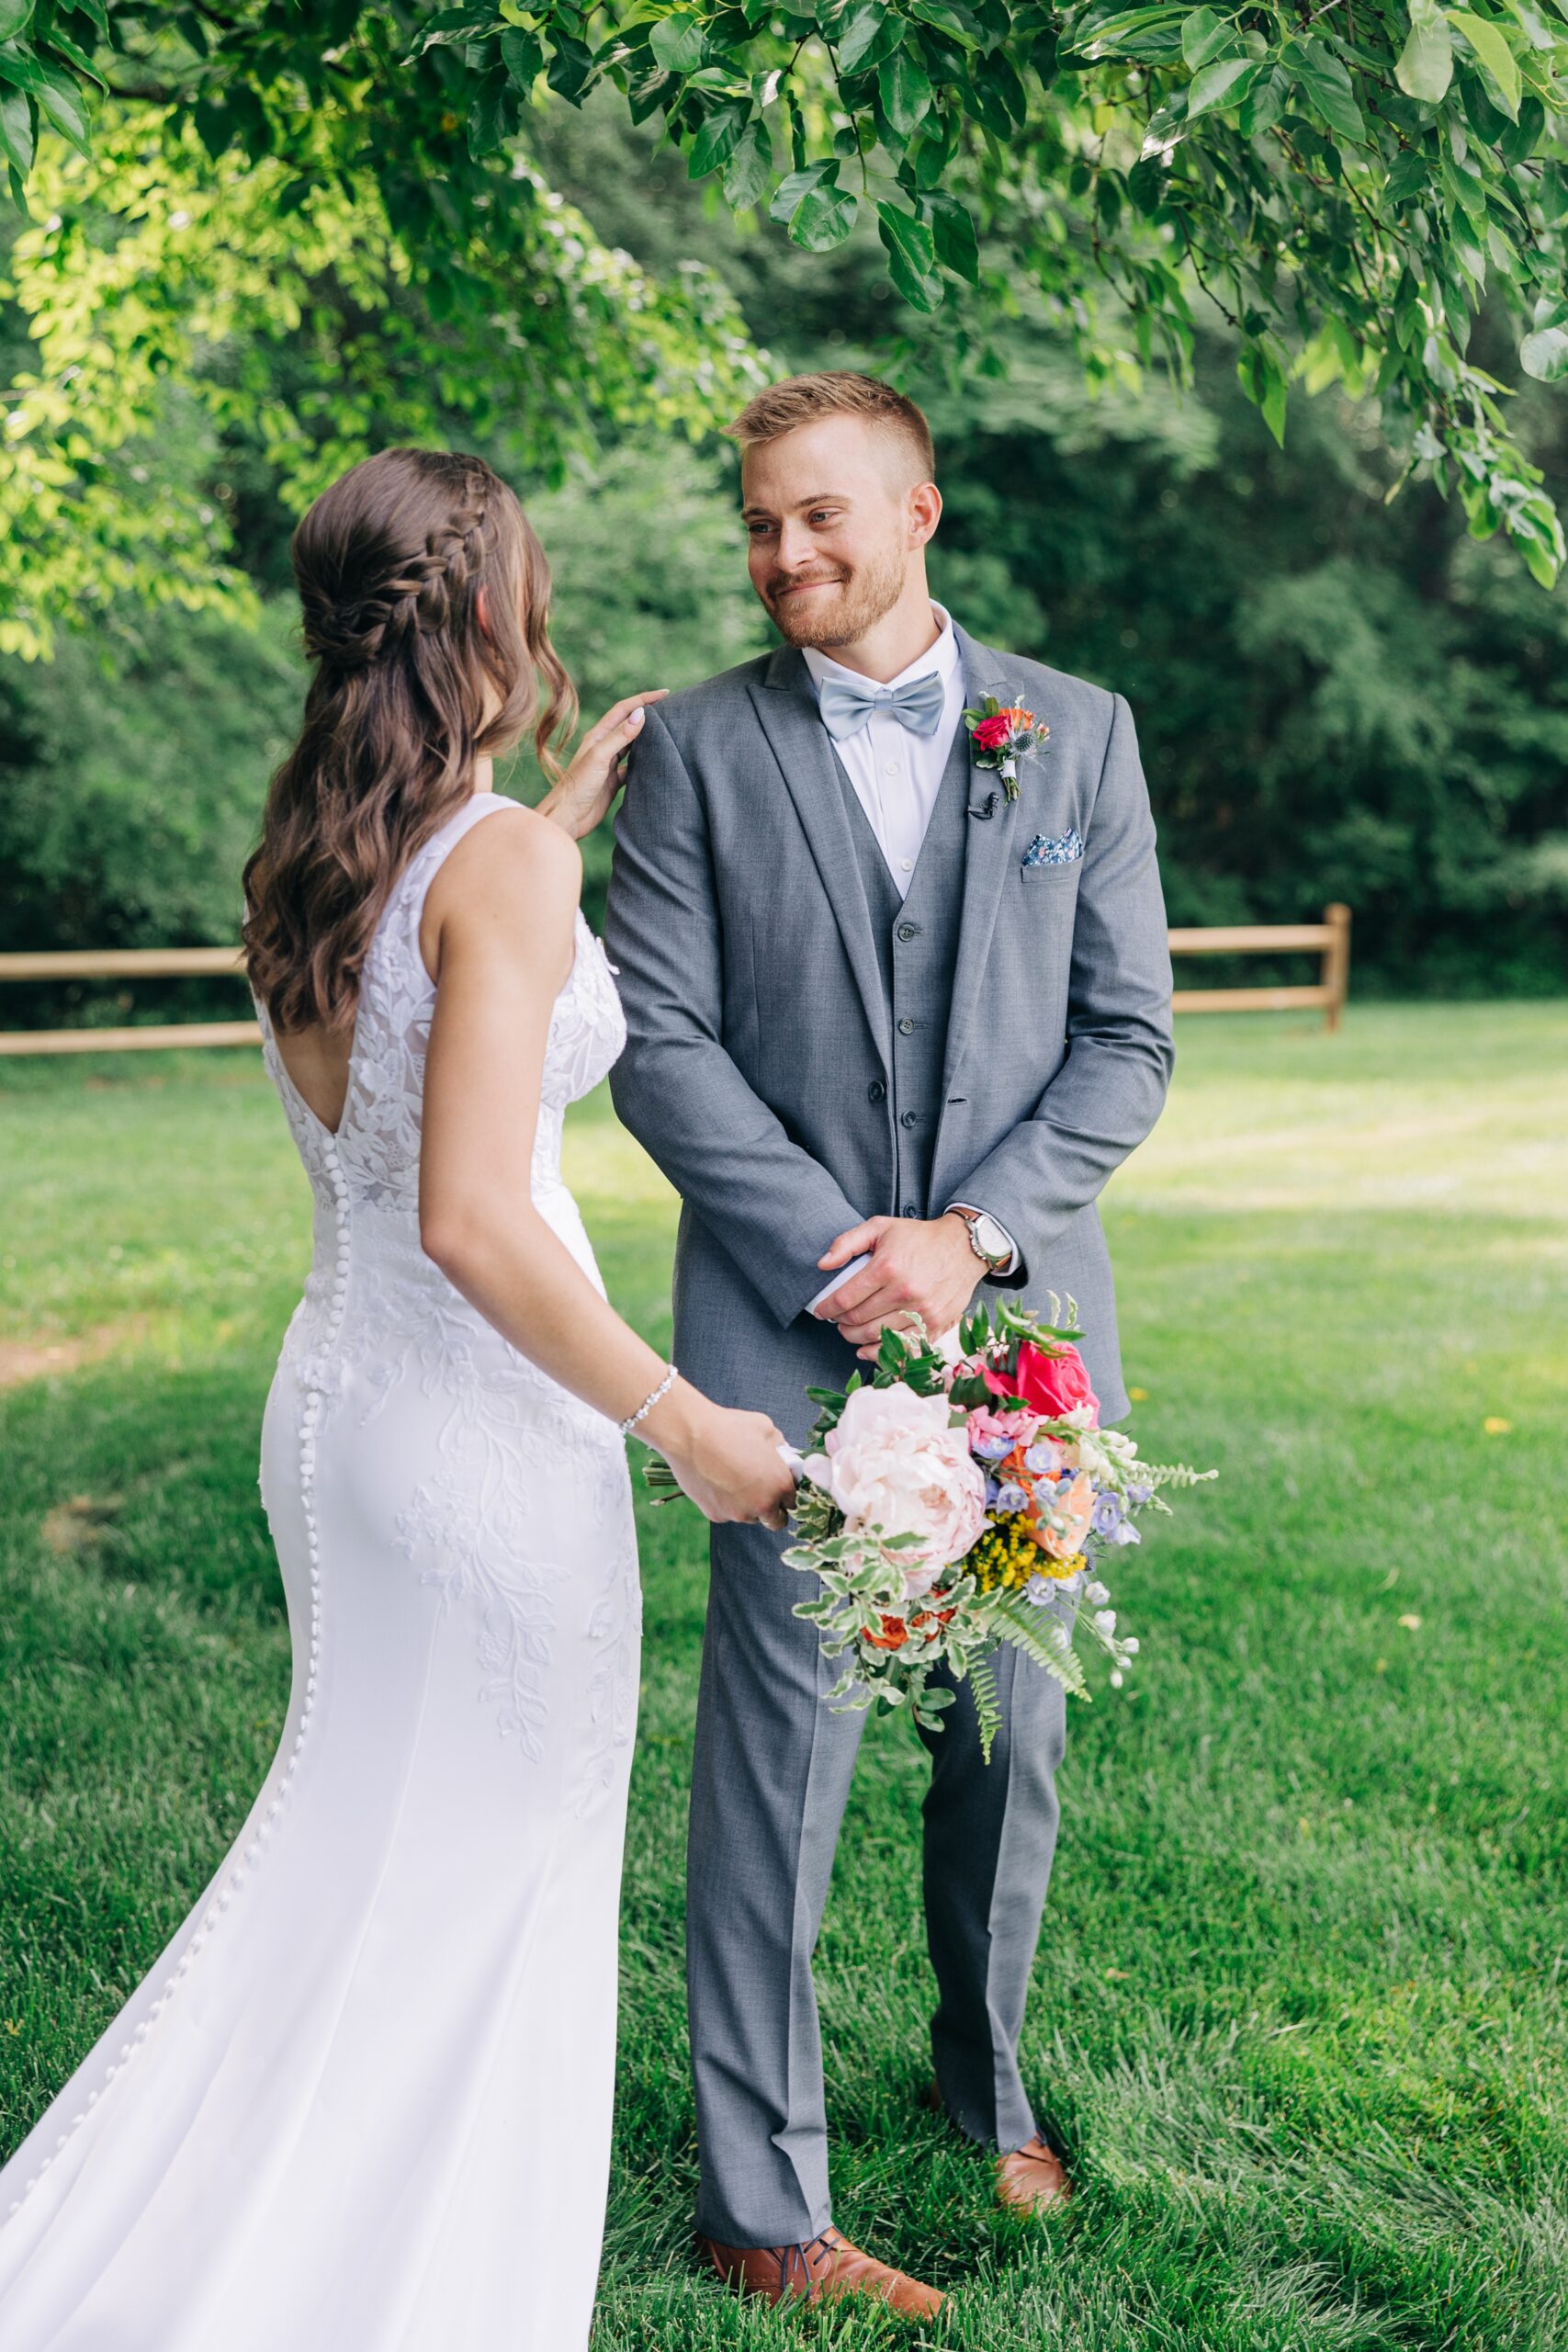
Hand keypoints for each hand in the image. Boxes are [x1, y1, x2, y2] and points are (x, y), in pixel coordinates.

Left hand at [538, 691, 667, 840]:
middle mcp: (604, 746)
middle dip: (648, 713)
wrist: (569, 816)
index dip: (644, 699)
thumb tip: (641, 714)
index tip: (665, 693)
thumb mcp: (600, 757)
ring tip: (667, 730)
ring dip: (648, 736)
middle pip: (629, 723)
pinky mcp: (613, 781)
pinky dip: (644, 761)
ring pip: (632, 744)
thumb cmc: (578, 786)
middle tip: (670, 708)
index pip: (624, 710)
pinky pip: (632, 766)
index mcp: (598, 735)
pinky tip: (655, 761)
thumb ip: (620, 736)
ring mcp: (609, 763)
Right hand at [647, 1389, 795, 1528]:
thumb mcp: (765, 1428)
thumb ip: (779, 1446)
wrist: (690, 1434)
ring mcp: (738, 1513)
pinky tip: (716, 1481)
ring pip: (750, 1517)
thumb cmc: (729, 1427)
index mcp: (780, 1484)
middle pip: (776, 1521)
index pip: (794, 1502)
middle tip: (761, 1490)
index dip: (787, 1494)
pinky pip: (727, 1513)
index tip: (779, 1486)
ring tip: (733, 1479)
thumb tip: (780, 1454)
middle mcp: (762, 1505)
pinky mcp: (716, 1514)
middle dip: (773, 1509)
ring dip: (748, 1505)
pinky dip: (726, 1503)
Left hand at [813, 1212, 981, 1359]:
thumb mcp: (880, 1227)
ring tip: (850, 1330)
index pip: (846, 1299)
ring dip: (855, 1337)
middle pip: (858, 1320)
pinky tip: (866, 1349)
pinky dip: (880, 1353)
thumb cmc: (918, 1237)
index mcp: (886, 1268)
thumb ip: (847, 1243)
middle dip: (840, 1323)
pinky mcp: (935, 1324)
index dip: (827, 1309)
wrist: (963, 1247)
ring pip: (876, 1336)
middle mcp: (904, 1292)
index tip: (820, 1311)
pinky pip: (902, 1347)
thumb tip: (822, 1265)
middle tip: (836, 1320)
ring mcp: (921, 1311)